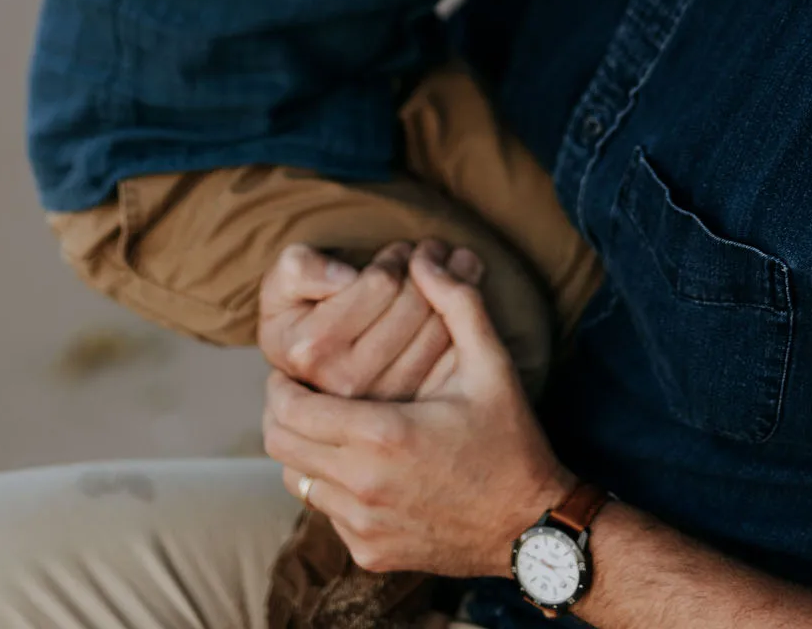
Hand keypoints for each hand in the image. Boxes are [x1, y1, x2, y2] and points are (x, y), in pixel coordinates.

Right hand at [258, 239, 479, 400]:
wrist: (305, 366)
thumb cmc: (297, 312)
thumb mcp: (283, 281)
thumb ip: (301, 268)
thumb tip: (344, 278)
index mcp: (312, 347)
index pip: (380, 283)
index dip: (394, 258)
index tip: (398, 251)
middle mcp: (346, 381)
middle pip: (414, 305)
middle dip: (430, 266)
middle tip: (432, 249)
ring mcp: (380, 400)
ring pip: (438, 327)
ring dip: (456, 283)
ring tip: (453, 263)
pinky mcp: (408, 407)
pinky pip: (452, 354)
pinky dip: (465, 320)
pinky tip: (463, 294)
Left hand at [263, 245, 571, 577]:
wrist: (531, 525)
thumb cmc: (510, 439)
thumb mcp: (490, 362)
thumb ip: (457, 302)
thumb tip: (425, 257)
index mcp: (382, 436)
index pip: (289, 409)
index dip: (280, 383)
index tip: (293, 368)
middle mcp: (362, 487)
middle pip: (280, 446)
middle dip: (282, 412)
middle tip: (302, 390)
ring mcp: (363, 527)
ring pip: (297, 481)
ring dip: (303, 449)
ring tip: (331, 424)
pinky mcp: (369, 554)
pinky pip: (325, 512)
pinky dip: (330, 485)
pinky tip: (362, 464)